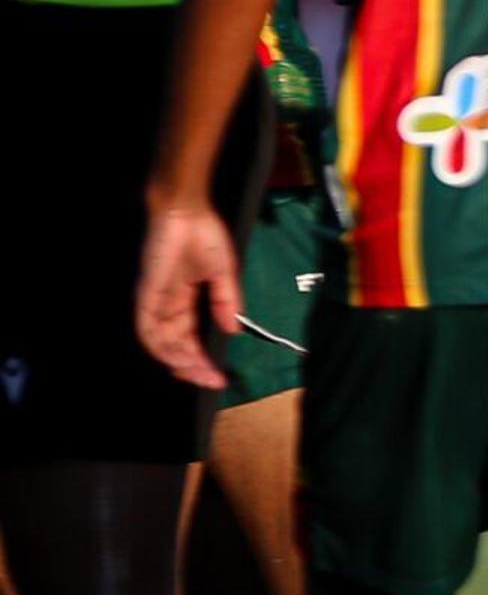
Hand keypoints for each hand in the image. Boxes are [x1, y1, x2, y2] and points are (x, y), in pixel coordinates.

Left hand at [134, 200, 240, 390]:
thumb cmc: (205, 236)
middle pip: (174, 345)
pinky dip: (159, 345)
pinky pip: (147, 327)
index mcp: (185, 300)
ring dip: (177, 360)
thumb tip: (232, 330)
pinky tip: (175, 357)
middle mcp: (167, 305)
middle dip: (192, 366)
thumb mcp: (224, 273)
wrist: (185, 212)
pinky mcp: (147, 293)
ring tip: (198, 373)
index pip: (190, 337)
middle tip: (210, 381)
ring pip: (160, 342)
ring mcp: (155, 301)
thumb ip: (227, 302)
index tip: (220, 376)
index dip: (203, 358)